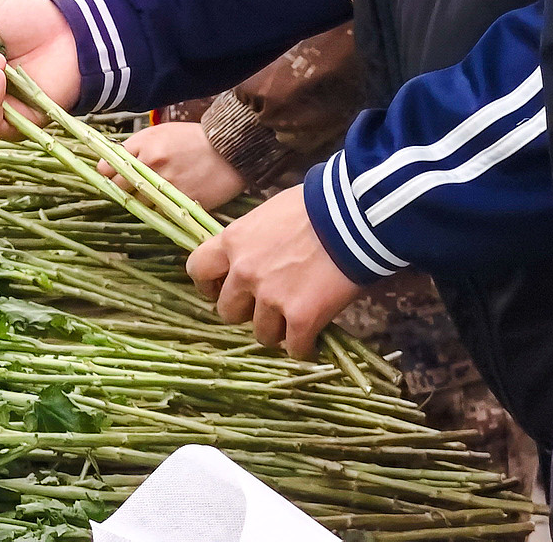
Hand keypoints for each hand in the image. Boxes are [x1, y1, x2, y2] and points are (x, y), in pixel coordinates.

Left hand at [100, 121, 247, 208]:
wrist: (230, 149)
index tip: (111, 174)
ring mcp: (166, 187)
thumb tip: (111, 159)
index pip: (108, 167)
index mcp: (145, 146)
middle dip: (122, 187)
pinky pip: (159, 212)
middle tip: (132, 185)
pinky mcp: (181, 203)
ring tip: (154, 192)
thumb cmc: (193, 138)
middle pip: (120, 187)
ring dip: (141, 200)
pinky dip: (159, 209)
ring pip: (138, 203)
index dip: (108, 173)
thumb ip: (135, 146)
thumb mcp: (161, 132)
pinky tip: (166, 200)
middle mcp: (152, 166)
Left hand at [184, 185, 360, 358]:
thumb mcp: (270, 213)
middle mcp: (244, 272)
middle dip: (246, 311)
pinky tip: (314, 337)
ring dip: (278, 330)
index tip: (223, 288)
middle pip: (227, 311)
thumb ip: (254, 240)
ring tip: (295, 320)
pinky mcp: (302, 317)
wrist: (354, 215)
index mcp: (233, 242)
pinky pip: (296, 348)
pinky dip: (305, 346)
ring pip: (262, 335)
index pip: (197, 270)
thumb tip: (255, 254)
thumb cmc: (316, 205)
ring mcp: (271, 298)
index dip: (209, 284)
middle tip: (266, 306)